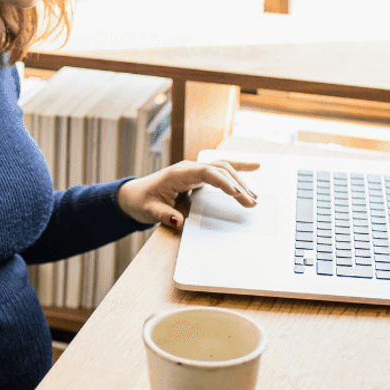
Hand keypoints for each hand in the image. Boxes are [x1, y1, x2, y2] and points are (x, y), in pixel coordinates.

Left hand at [117, 160, 260, 227]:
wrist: (134, 195)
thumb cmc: (142, 201)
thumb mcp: (149, 211)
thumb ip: (162, 215)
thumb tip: (177, 221)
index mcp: (178, 174)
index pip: (206, 173)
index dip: (223, 182)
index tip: (237, 194)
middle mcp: (189, 168)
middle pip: (219, 169)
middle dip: (237, 184)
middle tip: (251, 202)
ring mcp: (194, 170)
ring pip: (222, 167)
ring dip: (240, 179)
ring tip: (254, 196)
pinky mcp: (198, 175)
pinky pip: (220, 169)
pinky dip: (237, 169)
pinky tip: (255, 167)